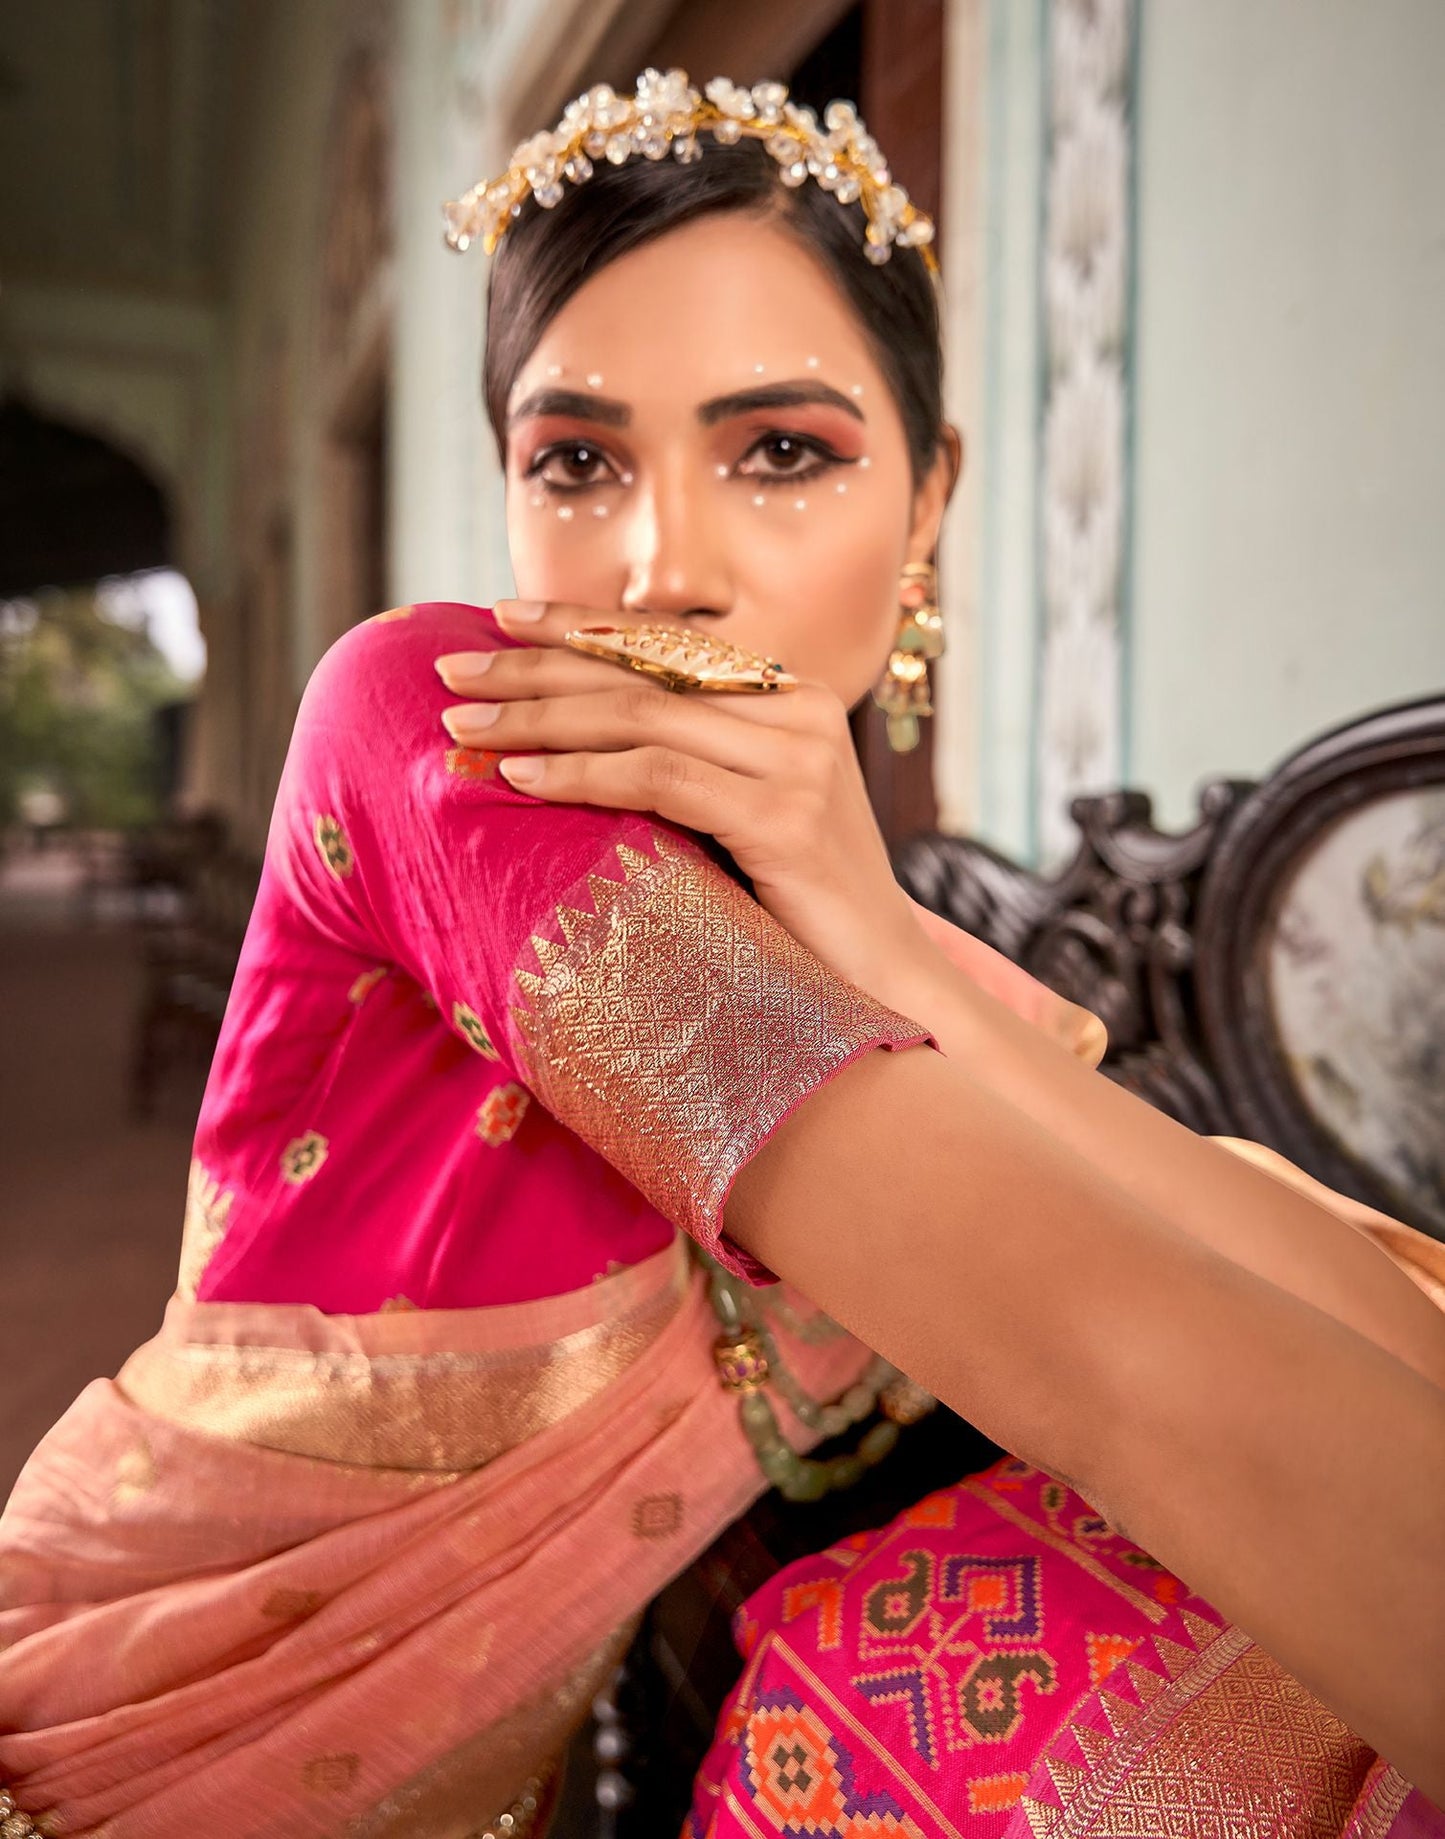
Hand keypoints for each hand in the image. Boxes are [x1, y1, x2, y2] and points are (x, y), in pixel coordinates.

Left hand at [435, 598, 933, 1011]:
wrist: (882, 982)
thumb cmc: (795, 910)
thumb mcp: (740, 814)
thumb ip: (686, 763)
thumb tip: (570, 734)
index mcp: (790, 697)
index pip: (664, 644)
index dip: (576, 625)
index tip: (495, 617)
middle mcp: (800, 712)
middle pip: (641, 672)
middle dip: (535, 668)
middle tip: (450, 669)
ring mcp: (797, 762)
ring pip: (640, 718)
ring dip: (539, 722)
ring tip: (462, 730)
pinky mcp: (784, 817)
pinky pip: (659, 779)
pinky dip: (581, 775)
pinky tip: (521, 777)